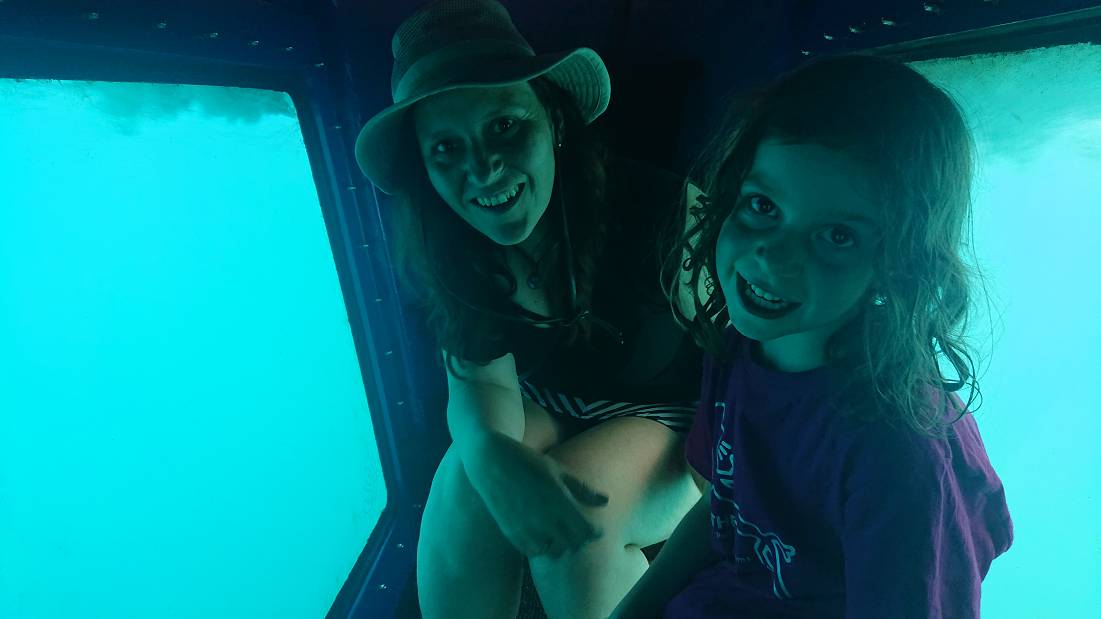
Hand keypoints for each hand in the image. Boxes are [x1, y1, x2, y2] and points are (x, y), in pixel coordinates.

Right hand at [464, 432, 608, 556]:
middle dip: (579, 540)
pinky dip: (539, 547)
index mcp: (559, 500)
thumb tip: (606, 501)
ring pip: (552, 551)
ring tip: (559, 535)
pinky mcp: (511, 532)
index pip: (585, 530)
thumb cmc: (529, 462)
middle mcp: (544, 517)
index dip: (594, 533)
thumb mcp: (558, 471)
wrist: (491, 462)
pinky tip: (541, 535)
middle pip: (572, 544)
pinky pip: (531, 550)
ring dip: (559, 546)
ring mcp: (526, 527)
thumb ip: (582, 490)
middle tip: (579, 532)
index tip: (597, 531)